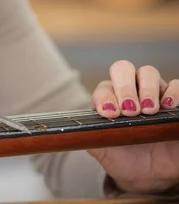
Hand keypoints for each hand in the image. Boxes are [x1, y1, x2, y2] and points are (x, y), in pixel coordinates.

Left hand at [88, 60, 178, 193]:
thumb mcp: (102, 150)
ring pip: (148, 73)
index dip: (106, 97)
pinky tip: (168, 106)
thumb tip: (75, 131)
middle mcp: (130, 91)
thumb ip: (89, 136)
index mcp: (108, 99)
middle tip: (130, 110)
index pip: (104, 88)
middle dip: (125, 87)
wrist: (148, 174)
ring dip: (147, 89)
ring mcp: (153, 94)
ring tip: (149, 109)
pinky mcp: (174, 102)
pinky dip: (173, 92)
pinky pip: (176, 86)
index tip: (110, 113)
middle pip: (124, 70)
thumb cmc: (122, 158)